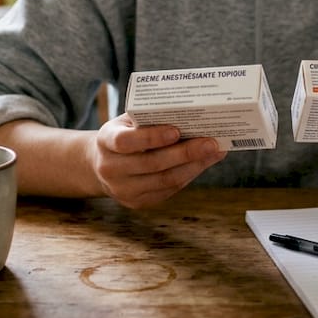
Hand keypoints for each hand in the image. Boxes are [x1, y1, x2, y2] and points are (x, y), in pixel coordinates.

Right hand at [87, 114, 226, 208]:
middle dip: (185, 153)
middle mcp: (110, 168)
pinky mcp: (138, 203)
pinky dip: (189, 174)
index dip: (151, 137)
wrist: (102, 165)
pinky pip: (169, 189)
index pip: (126, 141)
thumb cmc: (124, 134)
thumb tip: (192, 114)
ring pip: (165, 180)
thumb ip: (150, 118)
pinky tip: (204, 162)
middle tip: (211, 142)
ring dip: (194, 165)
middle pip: (152, 164)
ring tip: (215, 152)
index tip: (176, 131)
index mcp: (105, 141)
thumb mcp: (127, 121)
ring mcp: (123, 190)